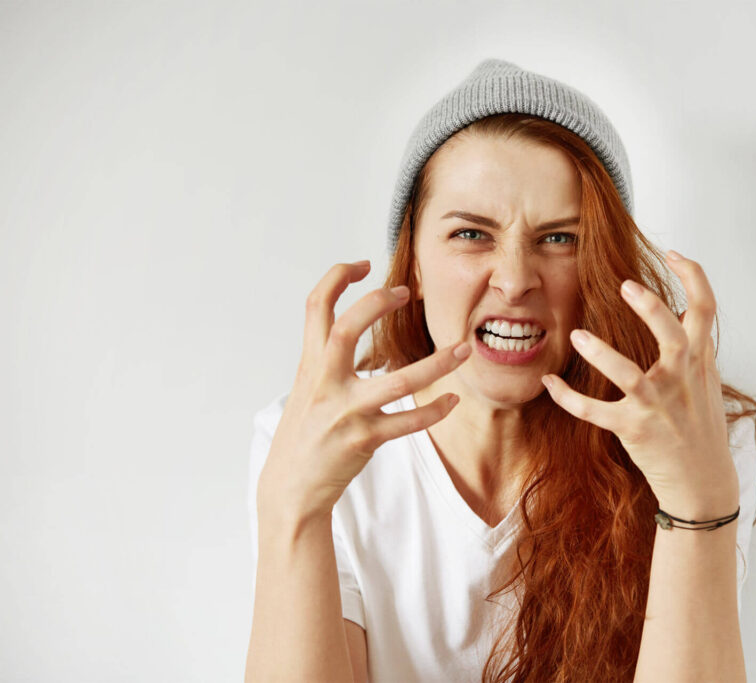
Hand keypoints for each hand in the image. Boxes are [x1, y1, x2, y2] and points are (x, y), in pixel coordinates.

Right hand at [257, 260, 470, 522]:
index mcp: (310, 364)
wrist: (290, 487)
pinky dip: (434, 410)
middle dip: (377, 303)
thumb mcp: (307, 388)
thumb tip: (349, 328)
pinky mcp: (364, 440)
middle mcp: (325, 382)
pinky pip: (407, 423)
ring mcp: (345, 412)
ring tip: (464, 349)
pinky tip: (452, 400)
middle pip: (348, 328)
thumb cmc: (304, 434)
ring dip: (437, 363)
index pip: (315, 306)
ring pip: (398, 381)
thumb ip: (326, 359)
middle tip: (406, 292)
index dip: (337, 278)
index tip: (362, 265)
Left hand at [541, 251, 737, 518]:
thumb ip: (695, 349)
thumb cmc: (700, 427)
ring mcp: (657, 407)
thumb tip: (682, 312)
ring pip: (629, 375)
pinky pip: (596, 412)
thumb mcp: (706, 383)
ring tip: (576, 335)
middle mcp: (681, 380)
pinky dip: (569, 399)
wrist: (703, 482)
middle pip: (673, 335)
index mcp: (700, 362)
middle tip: (624, 285)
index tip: (675, 254)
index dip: (694, 277)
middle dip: (651, 309)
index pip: (706, 310)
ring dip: (601, 354)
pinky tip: (549, 383)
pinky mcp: (634, 430)